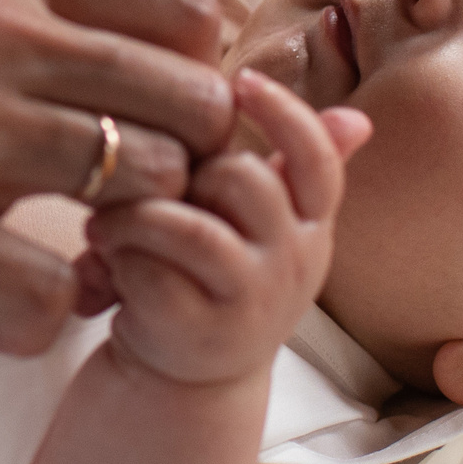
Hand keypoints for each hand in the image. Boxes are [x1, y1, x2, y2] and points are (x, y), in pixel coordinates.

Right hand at [0, 0, 239, 352]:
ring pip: (141, 194)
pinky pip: (45, 290)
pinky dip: (44, 317)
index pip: (188, 7)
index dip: (194, 75)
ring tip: (67, 270)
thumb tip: (16, 11)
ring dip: (121, 247)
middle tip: (126, 213)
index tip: (152, 119)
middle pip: (193, 104)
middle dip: (181, 169)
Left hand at [80, 71, 371, 385]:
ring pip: (190, 230)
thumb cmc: (207, 277)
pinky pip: (151, 275)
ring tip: (104, 228)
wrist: (182, 384)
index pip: (316, 159)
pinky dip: (116, 262)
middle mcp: (295, 263)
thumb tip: (358, 119)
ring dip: (135, 219)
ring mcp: (251, 303)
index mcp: (310, 225)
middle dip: (182, 173)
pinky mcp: (201, 338)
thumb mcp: (257, 224)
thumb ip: (291, 170)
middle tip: (139, 186)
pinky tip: (103, 268)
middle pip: (241, 179)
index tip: (238, 80)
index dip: (283, 114)